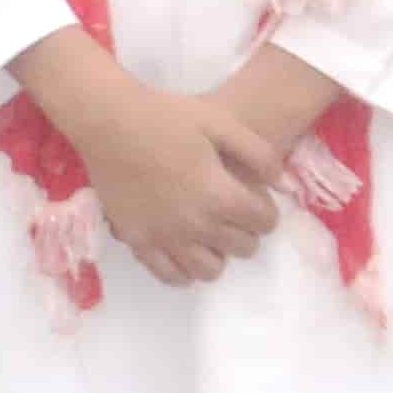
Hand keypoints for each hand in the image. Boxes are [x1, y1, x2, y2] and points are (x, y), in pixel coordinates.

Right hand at [28, 38, 278, 288]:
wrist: (108, 121)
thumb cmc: (166, 116)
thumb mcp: (220, 121)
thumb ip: (259, 153)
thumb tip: (284, 184)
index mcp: (220, 196)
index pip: (264, 222)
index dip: (265, 210)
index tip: (254, 198)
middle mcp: (196, 225)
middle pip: (242, 248)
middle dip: (245, 230)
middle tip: (232, 212)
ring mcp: (165, 238)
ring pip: (210, 271)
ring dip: (217, 253)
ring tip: (208, 233)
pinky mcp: (138, 242)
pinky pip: (170, 276)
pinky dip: (183, 270)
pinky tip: (183, 249)